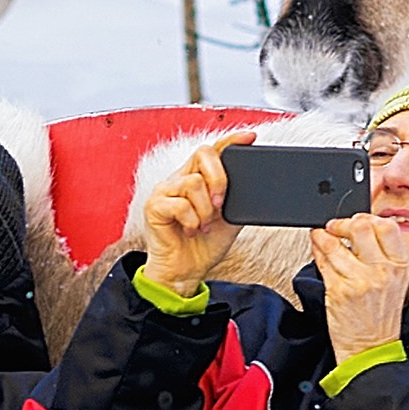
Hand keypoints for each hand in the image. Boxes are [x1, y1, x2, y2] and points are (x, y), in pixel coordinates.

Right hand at [131, 133, 241, 280]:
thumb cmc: (204, 245)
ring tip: (204, 226)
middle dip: (219, 179)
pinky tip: (190, 230)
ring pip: (194, 182)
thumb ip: (236, 198)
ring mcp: (164, 191)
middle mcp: (179, 179)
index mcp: (197, 178)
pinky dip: (192, 221)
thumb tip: (254, 184)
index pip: (213, 151)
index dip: (231, 141)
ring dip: (206, 210)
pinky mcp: (153, 206)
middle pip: (203, 154)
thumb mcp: (229, 218)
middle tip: (221, 204)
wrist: (185, 272)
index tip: (250, 137)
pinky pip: (180, 204)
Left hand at [309, 211, 408, 357]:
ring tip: (320, 236)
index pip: (387, 227)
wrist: (370, 350)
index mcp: (400, 267)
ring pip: (335, 244)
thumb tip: (358, 230)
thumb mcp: (393, 284)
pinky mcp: (339, 290)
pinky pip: (323, 262)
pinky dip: (317, 252)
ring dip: (323, 236)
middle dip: (342, 223)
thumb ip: (381, 256)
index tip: (356, 221)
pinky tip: (317, 250)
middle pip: (360, 227)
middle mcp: (382, 272)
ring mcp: (360, 281)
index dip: (367, 218)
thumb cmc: (379, 319)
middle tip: (334, 227)